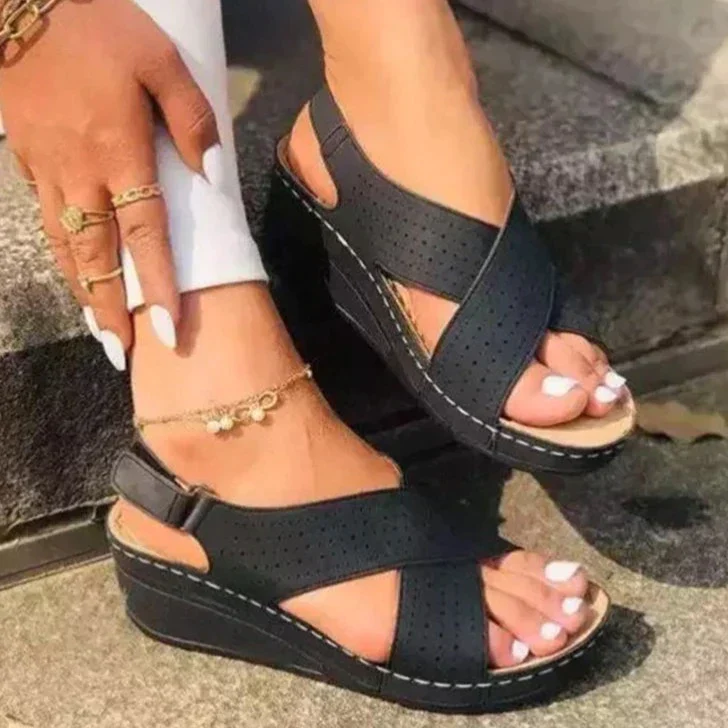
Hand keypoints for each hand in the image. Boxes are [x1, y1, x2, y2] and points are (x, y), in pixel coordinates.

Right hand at [0, 0, 218, 368]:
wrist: (19, 2)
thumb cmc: (97, 28)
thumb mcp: (161, 60)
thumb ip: (191, 119)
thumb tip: (210, 173)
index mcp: (119, 154)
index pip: (146, 236)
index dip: (160, 287)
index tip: (170, 332)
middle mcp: (81, 174)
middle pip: (97, 258)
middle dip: (111, 310)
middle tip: (123, 354)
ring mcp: (48, 170)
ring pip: (65, 247)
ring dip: (84, 293)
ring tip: (100, 330)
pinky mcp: (27, 160)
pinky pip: (46, 220)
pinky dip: (61, 257)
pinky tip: (73, 275)